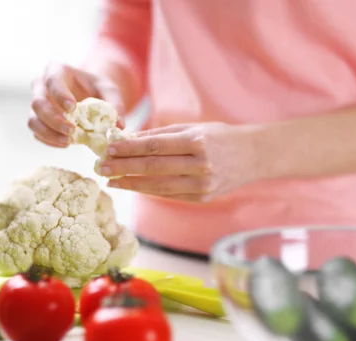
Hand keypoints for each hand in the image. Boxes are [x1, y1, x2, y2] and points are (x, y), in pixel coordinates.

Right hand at [28, 63, 124, 147]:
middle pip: (38, 103)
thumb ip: (115, 104)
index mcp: (57, 71)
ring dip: (49, 133)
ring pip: (33, 120)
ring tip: (68, 142)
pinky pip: (37, 133)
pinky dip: (49, 140)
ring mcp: (37, 105)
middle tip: (71, 131)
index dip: (60, 95)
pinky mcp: (38, 121)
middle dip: (54, 119)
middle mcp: (41, 86)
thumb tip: (119, 126)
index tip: (73, 108)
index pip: (52, 81)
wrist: (89, 94)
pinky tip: (65, 144)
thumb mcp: (109, 90)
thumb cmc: (97, 88)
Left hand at [99, 122, 262, 201]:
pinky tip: (133, 186)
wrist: (253, 156)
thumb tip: (127, 139)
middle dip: (124, 168)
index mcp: (197, 142)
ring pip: (158, 186)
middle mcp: (200, 165)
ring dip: (132, 184)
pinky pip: (169, 195)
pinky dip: (149, 191)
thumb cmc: (219, 137)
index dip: (129, 148)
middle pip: (153, 167)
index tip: (108, 149)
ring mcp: (202, 185)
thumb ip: (160, 135)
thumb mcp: (192, 128)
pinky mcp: (202, 198)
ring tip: (112, 181)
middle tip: (102, 168)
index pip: (154, 146)